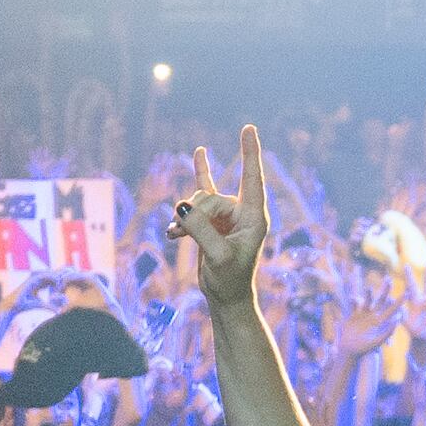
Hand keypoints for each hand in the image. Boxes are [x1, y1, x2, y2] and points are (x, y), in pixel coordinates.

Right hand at [176, 126, 276, 303]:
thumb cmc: (231, 280)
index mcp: (254, 217)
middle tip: (185, 233)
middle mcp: (241, 213)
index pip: (252, 178)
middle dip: (194, 212)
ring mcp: (225, 217)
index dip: (249, 152)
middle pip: (210, 196)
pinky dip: (180, 217)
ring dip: (184, 217)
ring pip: (198, 201)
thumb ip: (201, 229)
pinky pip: (195, 204)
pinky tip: (171, 229)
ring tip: (176, 235)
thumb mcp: (218, 256)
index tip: (249, 128)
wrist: (226, 297)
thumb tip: (182, 205)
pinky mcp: (210, 224)